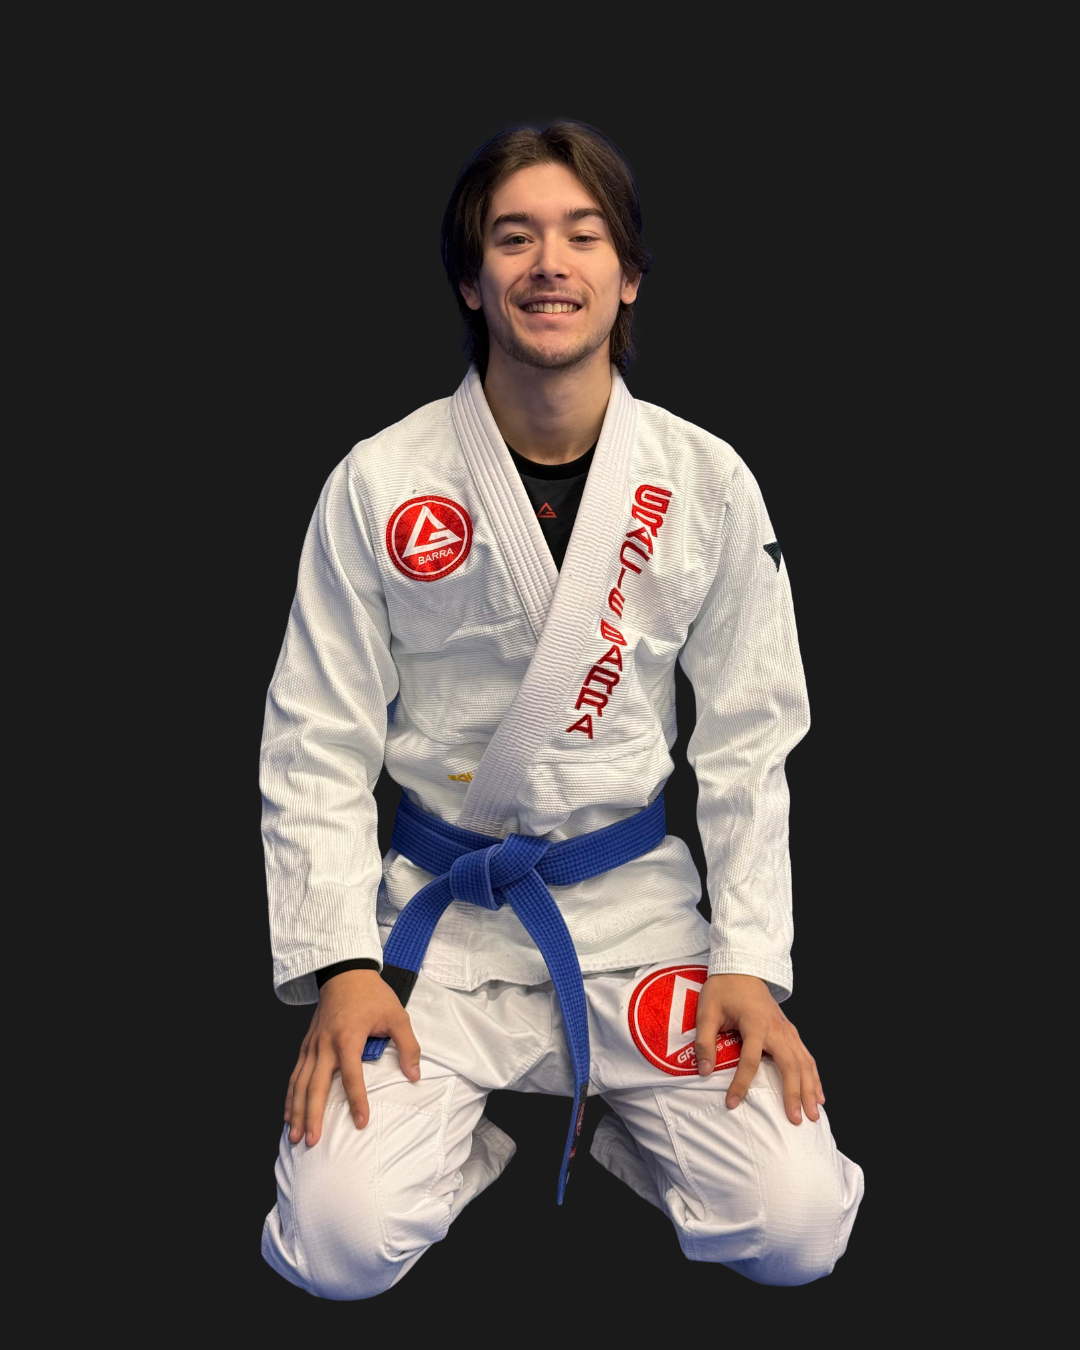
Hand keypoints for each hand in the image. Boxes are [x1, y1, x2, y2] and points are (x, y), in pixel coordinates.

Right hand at [284, 969, 420, 1147]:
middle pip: (315, 1086)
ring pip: (299, 1083)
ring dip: (296, 1111)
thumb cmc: (372, 995)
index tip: (361, 1122)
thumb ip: (407, 1046)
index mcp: (348, 1037)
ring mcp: (312, 1045)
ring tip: (295, 1137)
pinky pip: (295, 1074)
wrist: (345, 972)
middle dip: (312, 1116)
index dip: (357, 1100)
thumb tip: (414, 1075)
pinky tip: (289, 1115)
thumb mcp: (397, 1015)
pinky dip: (290, 1096)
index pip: (351, 1076)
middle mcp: (325, 1044)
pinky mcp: (307, 1045)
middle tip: (312, 1142)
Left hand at [694, 973, 823, 1124]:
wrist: (741, 968)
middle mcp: (776, 1028)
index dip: (741, 1084)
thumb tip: (704, 1071)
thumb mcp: (706, 1011)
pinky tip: (819, 1094)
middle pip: (790, 1065)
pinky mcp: (791, 1031)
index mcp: (755, 1023)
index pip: (750, 1060)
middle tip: (795, 1120)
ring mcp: (787, 1030)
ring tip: (813, 1115)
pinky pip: (807, 1056)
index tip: (732, 1103)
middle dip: (794, 1094)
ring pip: (804, 1063)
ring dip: (810, 1089)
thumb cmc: (723, 990)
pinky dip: (814, 1076)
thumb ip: (704, 1041)